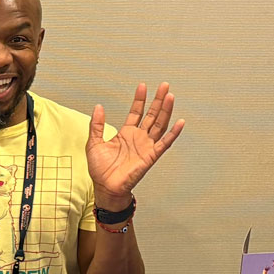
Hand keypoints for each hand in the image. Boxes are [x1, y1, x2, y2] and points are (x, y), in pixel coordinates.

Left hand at [86, 82, 183, 205]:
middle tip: (164, 85)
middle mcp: (138, 138)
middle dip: (158, 100)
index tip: (142, 86)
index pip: (136, 112)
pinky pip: (164, 143)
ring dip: (166, 111)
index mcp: (126, 133)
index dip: (140, 100)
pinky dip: (173, 133)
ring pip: (160, 125)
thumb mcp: (94, 143)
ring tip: (170, 96)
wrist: (105, 188)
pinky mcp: (151, 156)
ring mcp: (146, 146)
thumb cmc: (100, 169)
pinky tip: (180, 122)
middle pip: (152, 115)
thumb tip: (98, 107)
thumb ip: (96, 125)